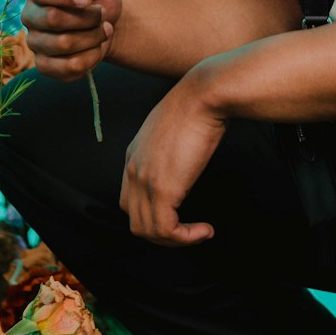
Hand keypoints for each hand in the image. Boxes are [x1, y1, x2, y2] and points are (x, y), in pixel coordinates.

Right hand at [21, 0, 121, 80]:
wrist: (104, 23)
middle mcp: (29, 16)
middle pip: (52, 19)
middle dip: (87, 17)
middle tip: (103, 13)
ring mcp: (34, 42)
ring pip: (63, 44)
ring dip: (94, 36)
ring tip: (105, 29)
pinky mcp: (45, 66)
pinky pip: (69, 66)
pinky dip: (92, 56)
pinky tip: (98, 46)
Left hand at [120, 72, 227, 246]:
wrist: (204, 94)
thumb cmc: (198, 104)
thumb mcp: (174, 127)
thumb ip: (170, 147)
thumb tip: (187, 157)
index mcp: (134, 156)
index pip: (130, 201)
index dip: (153, 215)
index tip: (179, 216)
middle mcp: (133, 170)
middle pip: (136, 220)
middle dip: (163, 233)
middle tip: (189, 231)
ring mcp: (144, 180)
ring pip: (148, 231)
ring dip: (175, 239)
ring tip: (200, 233)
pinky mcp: (162, 188)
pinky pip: (166, 230)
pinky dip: (185, 238)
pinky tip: (205, 230)